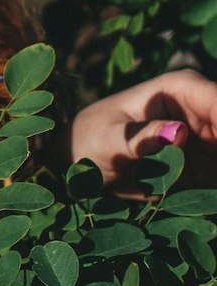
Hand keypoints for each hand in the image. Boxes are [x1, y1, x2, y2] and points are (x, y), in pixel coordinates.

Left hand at [69, 68, 216, 190]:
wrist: (82, 161)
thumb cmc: (90, 139)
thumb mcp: (108, 140)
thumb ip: (141, 138)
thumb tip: (178, 132)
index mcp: (181, 88)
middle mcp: (203, 109)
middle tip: (211, 175)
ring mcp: (211, 137)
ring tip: (207, 181)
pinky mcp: (211, 165)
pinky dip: (216, 191)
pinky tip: (207, 196)